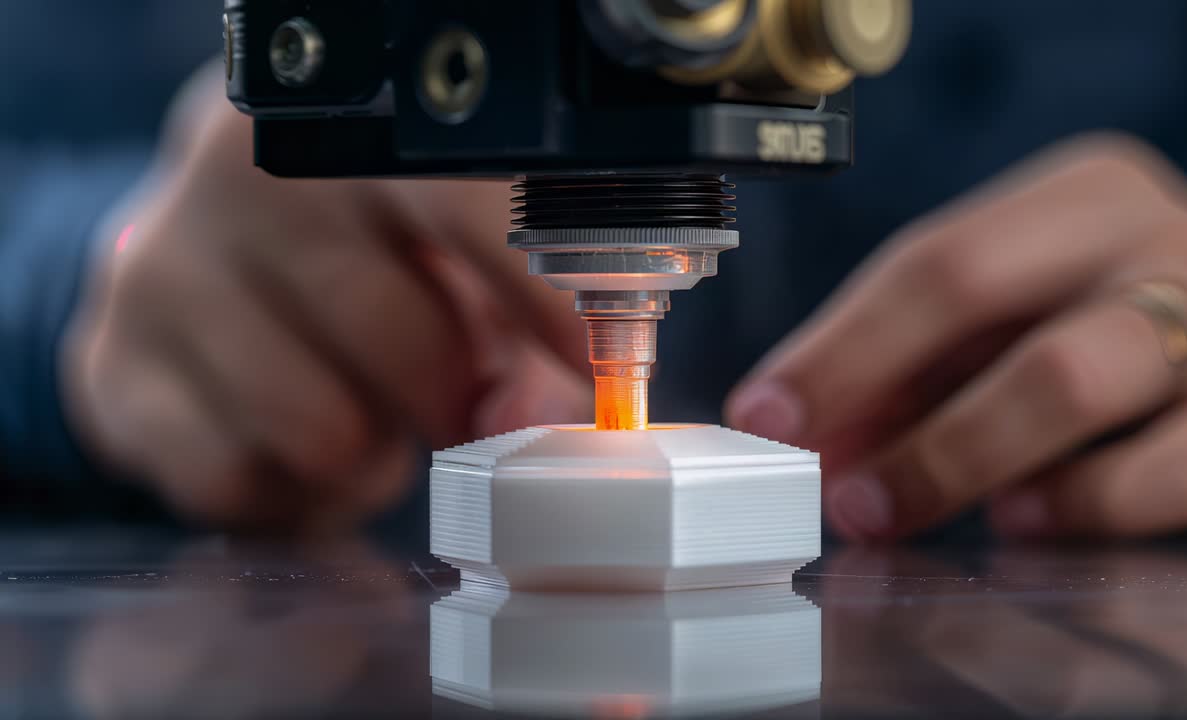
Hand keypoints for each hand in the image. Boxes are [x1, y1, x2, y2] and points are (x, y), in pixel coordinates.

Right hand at [62, 67, 587, 530]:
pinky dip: (286, 491)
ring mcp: (165, 267)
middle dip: (454, 403)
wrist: (200, 257)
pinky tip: (283, 433)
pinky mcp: (114, 360)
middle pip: (404, 346)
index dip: (545, 305)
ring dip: (368, 452)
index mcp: (359, 131)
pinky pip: (236, 482)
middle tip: (457, 402)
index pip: (467, 205)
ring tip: (361, 408)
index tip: (598, 379)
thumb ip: (520, 329)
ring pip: (323, 432)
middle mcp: (245, 176)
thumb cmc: (360, 257)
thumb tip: (549, 417)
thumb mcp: (453, 264)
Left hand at [727, 133, 1186, 539]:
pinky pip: (1172, 466)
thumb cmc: (1133, 341)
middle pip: (981, 289)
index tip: (766, 415)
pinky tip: (1030, 522)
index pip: (931, 258)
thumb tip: (807, 437)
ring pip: (1070, 375)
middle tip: (824, 480)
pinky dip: (1083, 503)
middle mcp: (1159, 237)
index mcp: (1084, 197)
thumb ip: (919, 372)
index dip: (836, 345)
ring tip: (893, 507)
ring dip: (956, 454)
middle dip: (877, 392)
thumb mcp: (1027, 328)